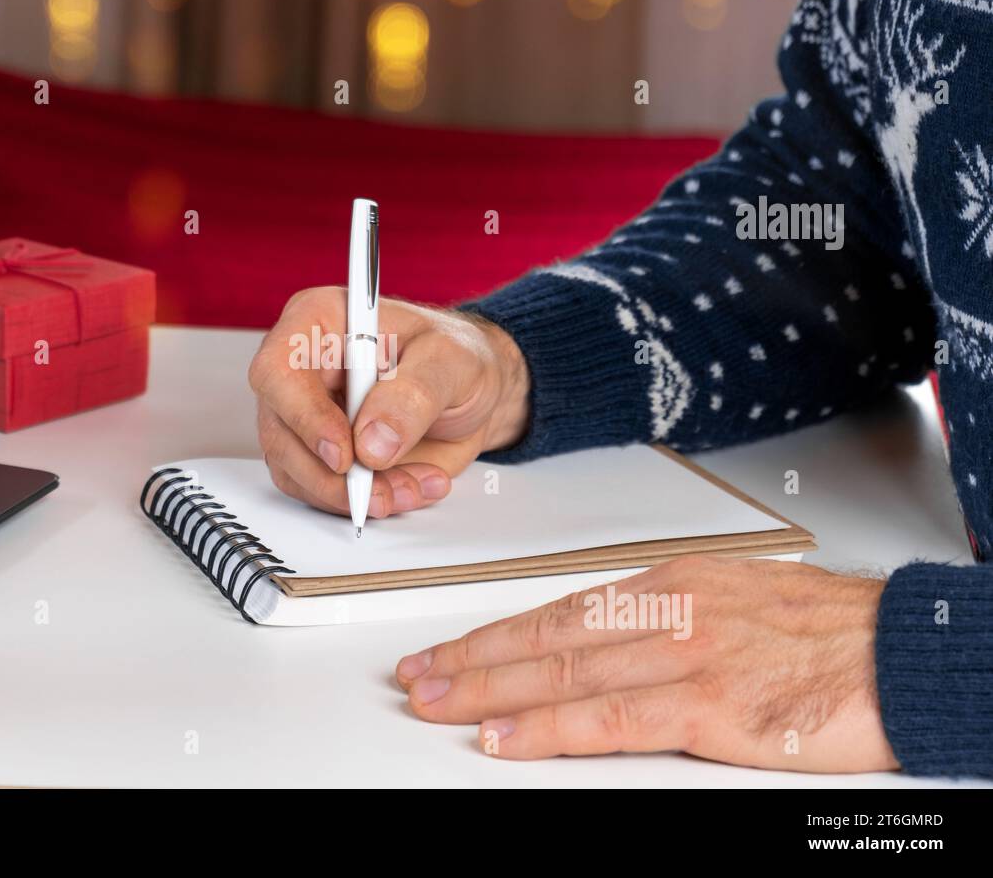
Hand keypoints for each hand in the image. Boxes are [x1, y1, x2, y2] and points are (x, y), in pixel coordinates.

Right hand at [248, 287, 529, 518]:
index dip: (303, 417)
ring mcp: (305, 416)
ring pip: (297, 472)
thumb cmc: (454, 358)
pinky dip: (366, 501)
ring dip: (353, 495)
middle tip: (382, 491)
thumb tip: (372, 441)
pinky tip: (408, 487)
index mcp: (319, 322)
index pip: (279, 371)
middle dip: (331, 476)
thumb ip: (414, 394)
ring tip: (411, 486)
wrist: (470, 393)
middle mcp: (302, 370)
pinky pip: (322, 492)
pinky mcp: (318, 455)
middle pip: (279, 432)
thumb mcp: (451, 362)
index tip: (344, 454)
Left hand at [395, 556, 898, 771]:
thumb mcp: (730, 603)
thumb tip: (602, 643)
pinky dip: (549, 729)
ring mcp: (683, 655)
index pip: (558, 612)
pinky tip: (506, 738)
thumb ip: (662, 621)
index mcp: (669, 584)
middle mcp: (665, 610)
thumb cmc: (825, 630)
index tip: (450, 650)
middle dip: (472, 660)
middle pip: (545, 640)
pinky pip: (609, 719)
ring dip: (489, 692)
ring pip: (562, 675)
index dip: (495, 634)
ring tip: (438, 704)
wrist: (901, 650)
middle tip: (418, 678)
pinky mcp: (709, 704)